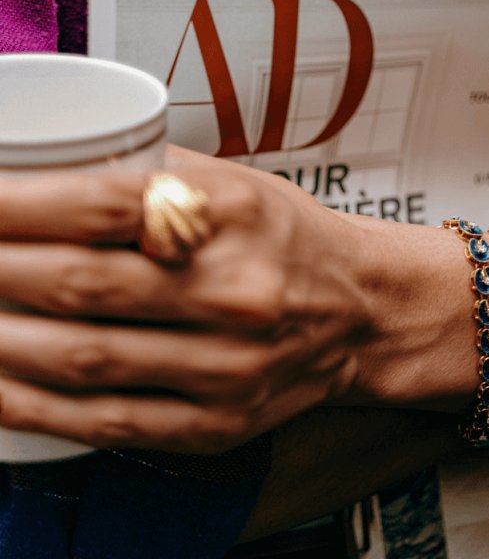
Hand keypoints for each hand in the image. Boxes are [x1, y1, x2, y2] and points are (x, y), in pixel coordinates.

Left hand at [0, 151, 375, 452]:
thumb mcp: (231, 180)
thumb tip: (49, 157)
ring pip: (83, 357)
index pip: (102, 204)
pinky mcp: (215, 423)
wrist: (362, 309)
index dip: (17, 204)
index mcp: (229, 212)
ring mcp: (224, 364)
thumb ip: (146, 169)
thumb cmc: (282, 235)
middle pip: (81, 284)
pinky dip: (33, 407)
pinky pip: (106, 420)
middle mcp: (230, 288)